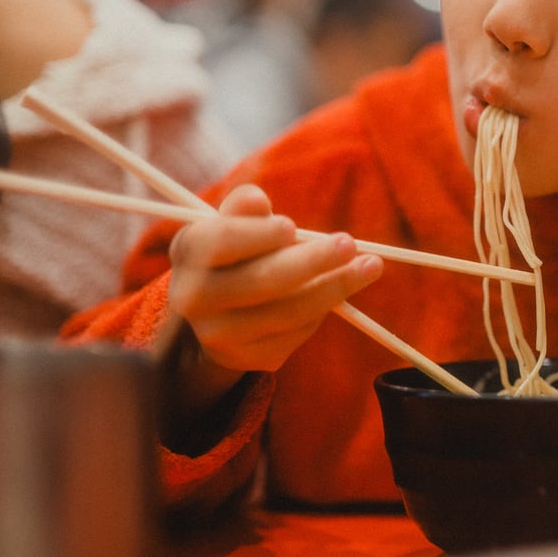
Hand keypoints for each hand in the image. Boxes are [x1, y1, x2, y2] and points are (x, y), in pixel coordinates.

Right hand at [168, 184, 383, 374]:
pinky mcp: (246, 358)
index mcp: (187, 251)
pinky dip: (322, 310)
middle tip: (350, 244)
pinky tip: (340, 291)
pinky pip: (295, 334)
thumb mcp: (235, 221)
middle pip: (262, 281)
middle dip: (313, 261)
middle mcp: (193, 298)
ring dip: (335, 287)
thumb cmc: (236, 250)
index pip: (221, 242)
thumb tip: (257, 200)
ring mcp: (218, 334)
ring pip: (287, 312)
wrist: (217, 310)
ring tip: (370, 266)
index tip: (293, 227)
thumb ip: (245, 206)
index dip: (260, 235)